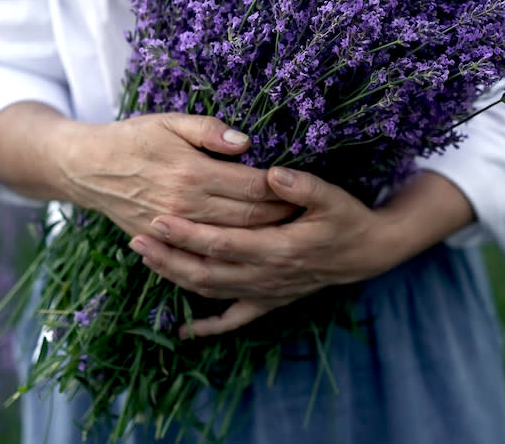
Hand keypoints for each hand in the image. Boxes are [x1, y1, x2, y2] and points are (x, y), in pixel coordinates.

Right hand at [57, 113, 294, 238]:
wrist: (88, 168)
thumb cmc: (134, 138)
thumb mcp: (170, 121)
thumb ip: (209, 130)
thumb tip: (246, 142)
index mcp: (192, 172)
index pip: (252, 186)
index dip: (282, 189)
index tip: (304, 189)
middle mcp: (185, 205)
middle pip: (248, 218)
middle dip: (281, 217)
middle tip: (307, 215)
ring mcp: (174, 229)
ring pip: (231, 241)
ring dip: (262, 239)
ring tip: (289, 234)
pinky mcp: (163, 243)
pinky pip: (204, 256)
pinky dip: (231, 256)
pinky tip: (251, 252)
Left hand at [128, 166, 404, 336]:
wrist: (368, 252)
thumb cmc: (347, 218)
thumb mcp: (332, 197)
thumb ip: (302, 186)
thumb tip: (272, 174)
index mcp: (278, 248)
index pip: (221, 243)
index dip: (188, 234)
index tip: (158, 219)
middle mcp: (267, 276)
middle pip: (206, 271)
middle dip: (169, 256)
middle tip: (136, 238)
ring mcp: (266, 292)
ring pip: (212, 291)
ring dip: (176, 278)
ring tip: (146, 259)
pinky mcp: (270, 301)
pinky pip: (234, 319)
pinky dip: (207, 326)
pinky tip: (182, 330)